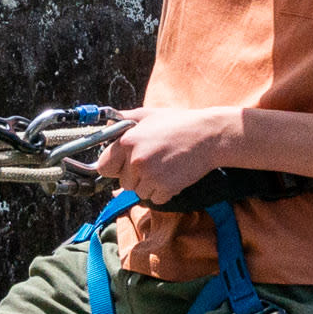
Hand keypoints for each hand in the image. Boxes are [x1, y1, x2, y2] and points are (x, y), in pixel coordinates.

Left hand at [91, 100, 242, 202]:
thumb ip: (122, 119)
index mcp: (127, 142)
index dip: (114, 167)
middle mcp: (135, 160)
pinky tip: (173, 175)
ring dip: (150, 185)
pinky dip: (164, 191)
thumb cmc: (178, 123)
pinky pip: (156, 199)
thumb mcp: (147, 114)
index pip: (104, 167)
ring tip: (165, 167)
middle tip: (152, 162)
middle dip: (135, 176)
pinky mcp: (165, 188)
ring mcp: (150, 176)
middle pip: (123, 183)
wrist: (208, 136)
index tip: (124, 164)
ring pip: (139, 192)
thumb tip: (105, 126)